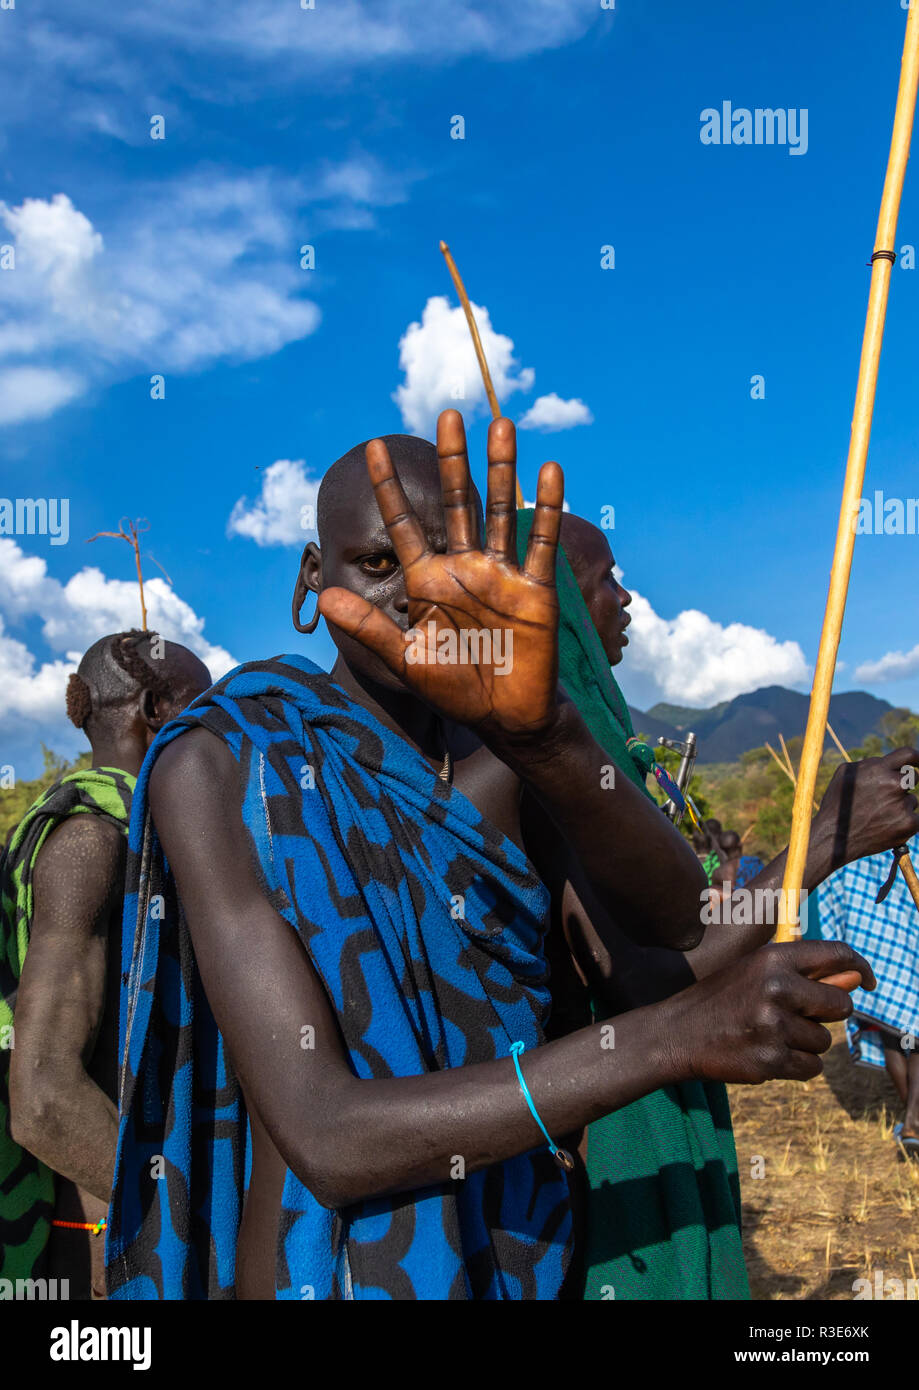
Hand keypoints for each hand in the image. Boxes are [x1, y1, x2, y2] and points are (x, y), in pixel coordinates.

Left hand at [318, 409, 564, 740]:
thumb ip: (369, 628)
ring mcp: (501, 574)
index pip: (405, 523)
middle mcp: (464, 567)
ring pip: (501, 510)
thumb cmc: (454, 689)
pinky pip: (541, 541)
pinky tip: (550, 471)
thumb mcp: (406, 660)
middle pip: (458, 502)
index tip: (374, 447)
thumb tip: (324, 600)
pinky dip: (548, 507)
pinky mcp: (535, 588)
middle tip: (447, 415)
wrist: (505, 716)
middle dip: (452, 460)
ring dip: (502, 469)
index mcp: (429, 580)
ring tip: (500, 423)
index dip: (389, 486)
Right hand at [663, 940, 875, 1085]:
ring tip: (770, 1034)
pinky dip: (798, 1065)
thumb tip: (855, 981)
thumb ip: (806, 975)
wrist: (678, 1033)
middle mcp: (776, 988)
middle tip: (797, 1015)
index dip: (860, 967)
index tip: (866, 982)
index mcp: (773, 959)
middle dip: (827, 1014)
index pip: (837, 954)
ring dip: (807, 1043)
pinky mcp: (771, 1060)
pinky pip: (812, 1067)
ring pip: (824, 1041)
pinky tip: (769, 1054)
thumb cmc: (722, 998)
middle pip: (840, 1005)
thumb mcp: (756, 973)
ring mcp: (773, 1026)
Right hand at [811, 746, 918, 872]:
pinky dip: (904, 822)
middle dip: (904, 784)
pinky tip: (886, 826)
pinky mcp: (909, 824)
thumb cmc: (837, 805)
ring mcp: (903, 805)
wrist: (835, 838)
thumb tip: (886, 763)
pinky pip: (915, 818)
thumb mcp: (844, 775)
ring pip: (911, 800)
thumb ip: (869, 765)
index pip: (908, 754)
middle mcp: (893, 785)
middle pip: (913, 777)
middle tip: (888, 796)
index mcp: (878, 769)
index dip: (917, 757)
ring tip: (877, 816)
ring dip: (900, 806)